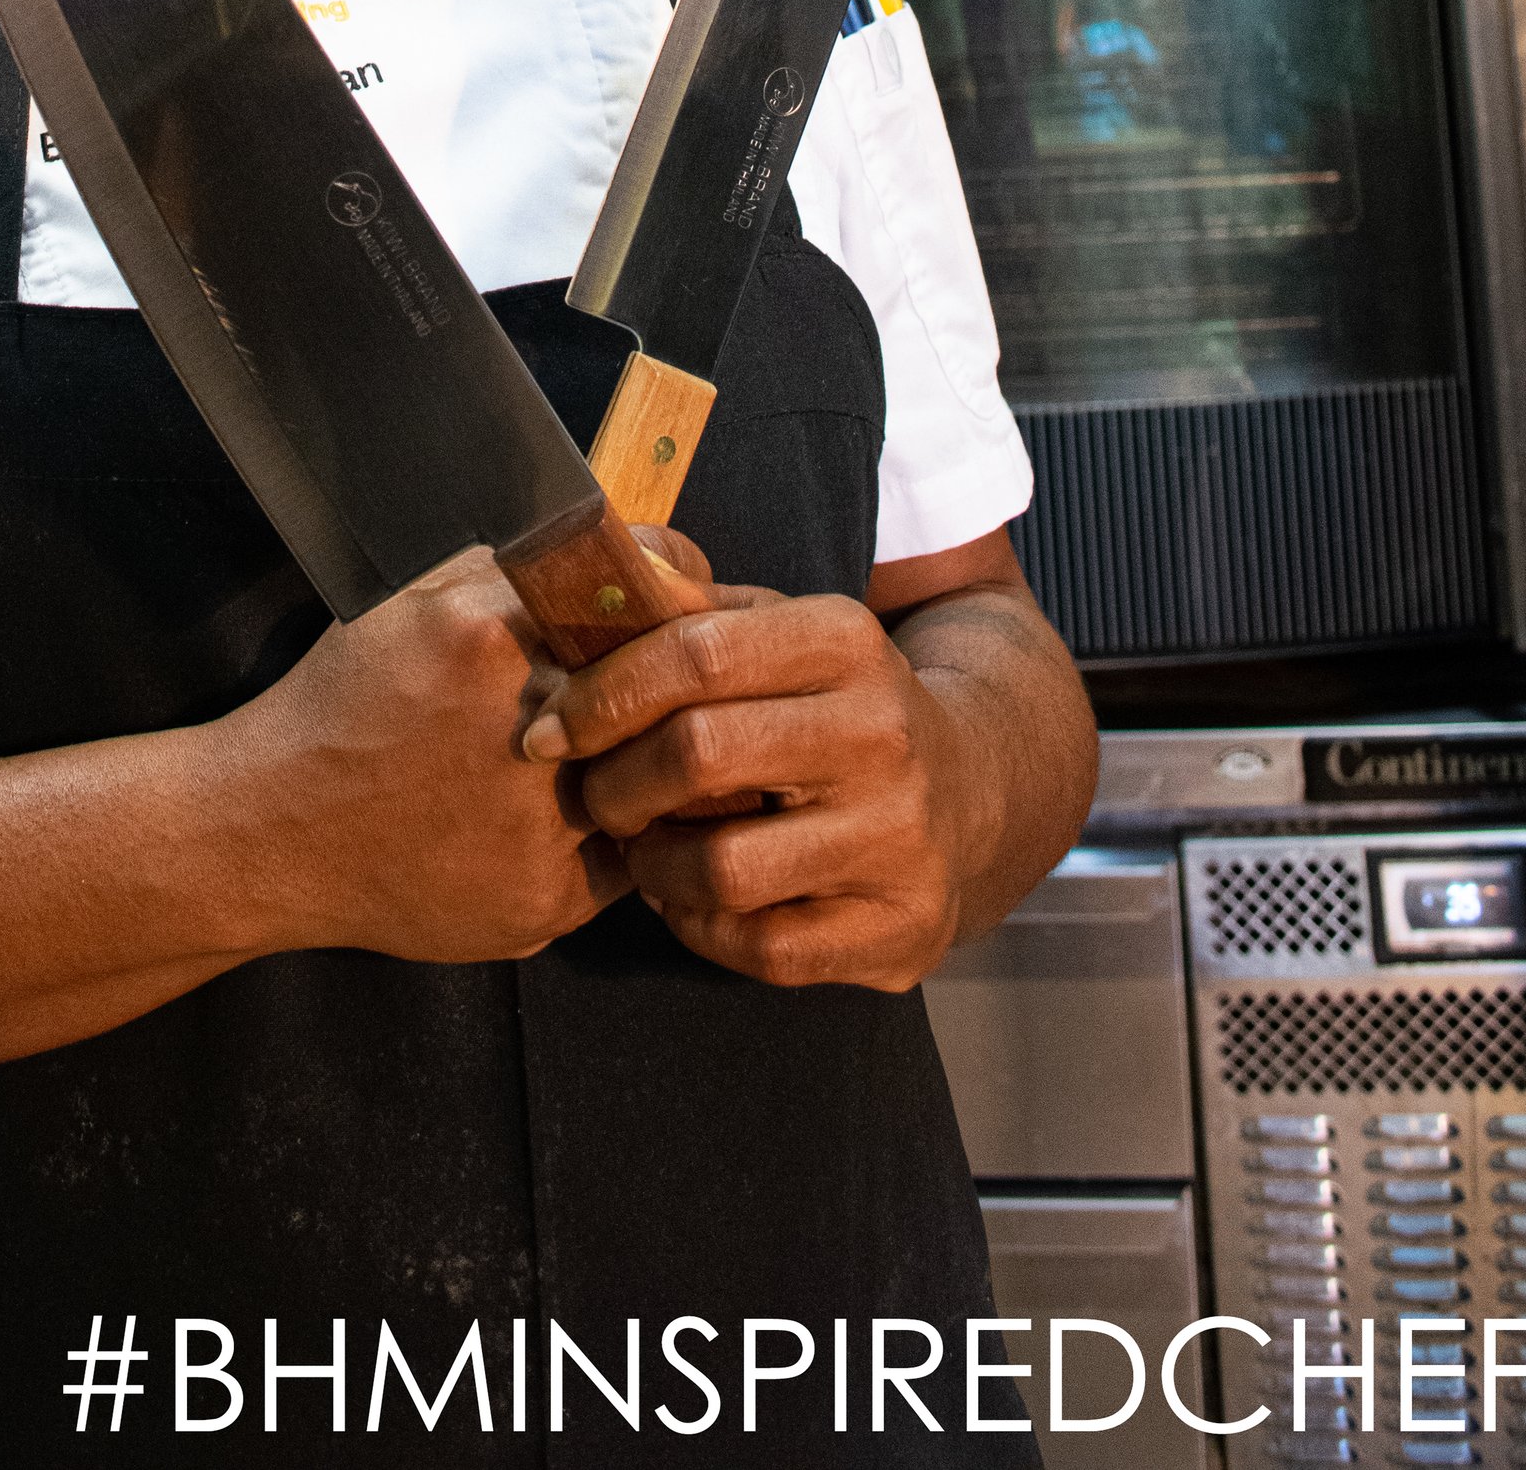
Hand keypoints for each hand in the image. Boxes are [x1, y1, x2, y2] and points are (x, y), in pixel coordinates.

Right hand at [229, 547, 628, 965]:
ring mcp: (539, 826)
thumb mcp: (407, 603)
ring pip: (647, 787)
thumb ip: (504, 572)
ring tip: (593, 762)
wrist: (276, 831)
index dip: (666, 613)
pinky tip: (554, 823)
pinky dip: (606, 839)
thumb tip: (607, 545)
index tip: (668, 618)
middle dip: (656, 696)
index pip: (638, 609)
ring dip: (638, 772)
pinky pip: (620, 861)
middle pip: (654, 699)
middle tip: (648, 696)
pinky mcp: (542, 898)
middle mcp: (523, 729)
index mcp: (489, 640)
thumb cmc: (339, 709)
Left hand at [520, 592, 988, 989]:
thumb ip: (691, 609)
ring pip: (723, 868)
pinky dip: (702, 928)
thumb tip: (599, 578)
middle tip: (591, 795)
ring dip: (653, 866)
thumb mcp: (782, 632)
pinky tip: (692, 898)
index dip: (603, 693)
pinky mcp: (899, 925)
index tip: (550, 728)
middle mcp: (882, 733)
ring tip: (642, 847)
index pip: (695, 652)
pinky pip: (762, 946)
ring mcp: (898, 836)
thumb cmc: (836, 706)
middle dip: (615, 783)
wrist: (975, 791)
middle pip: (699, 755)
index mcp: (844, 641)